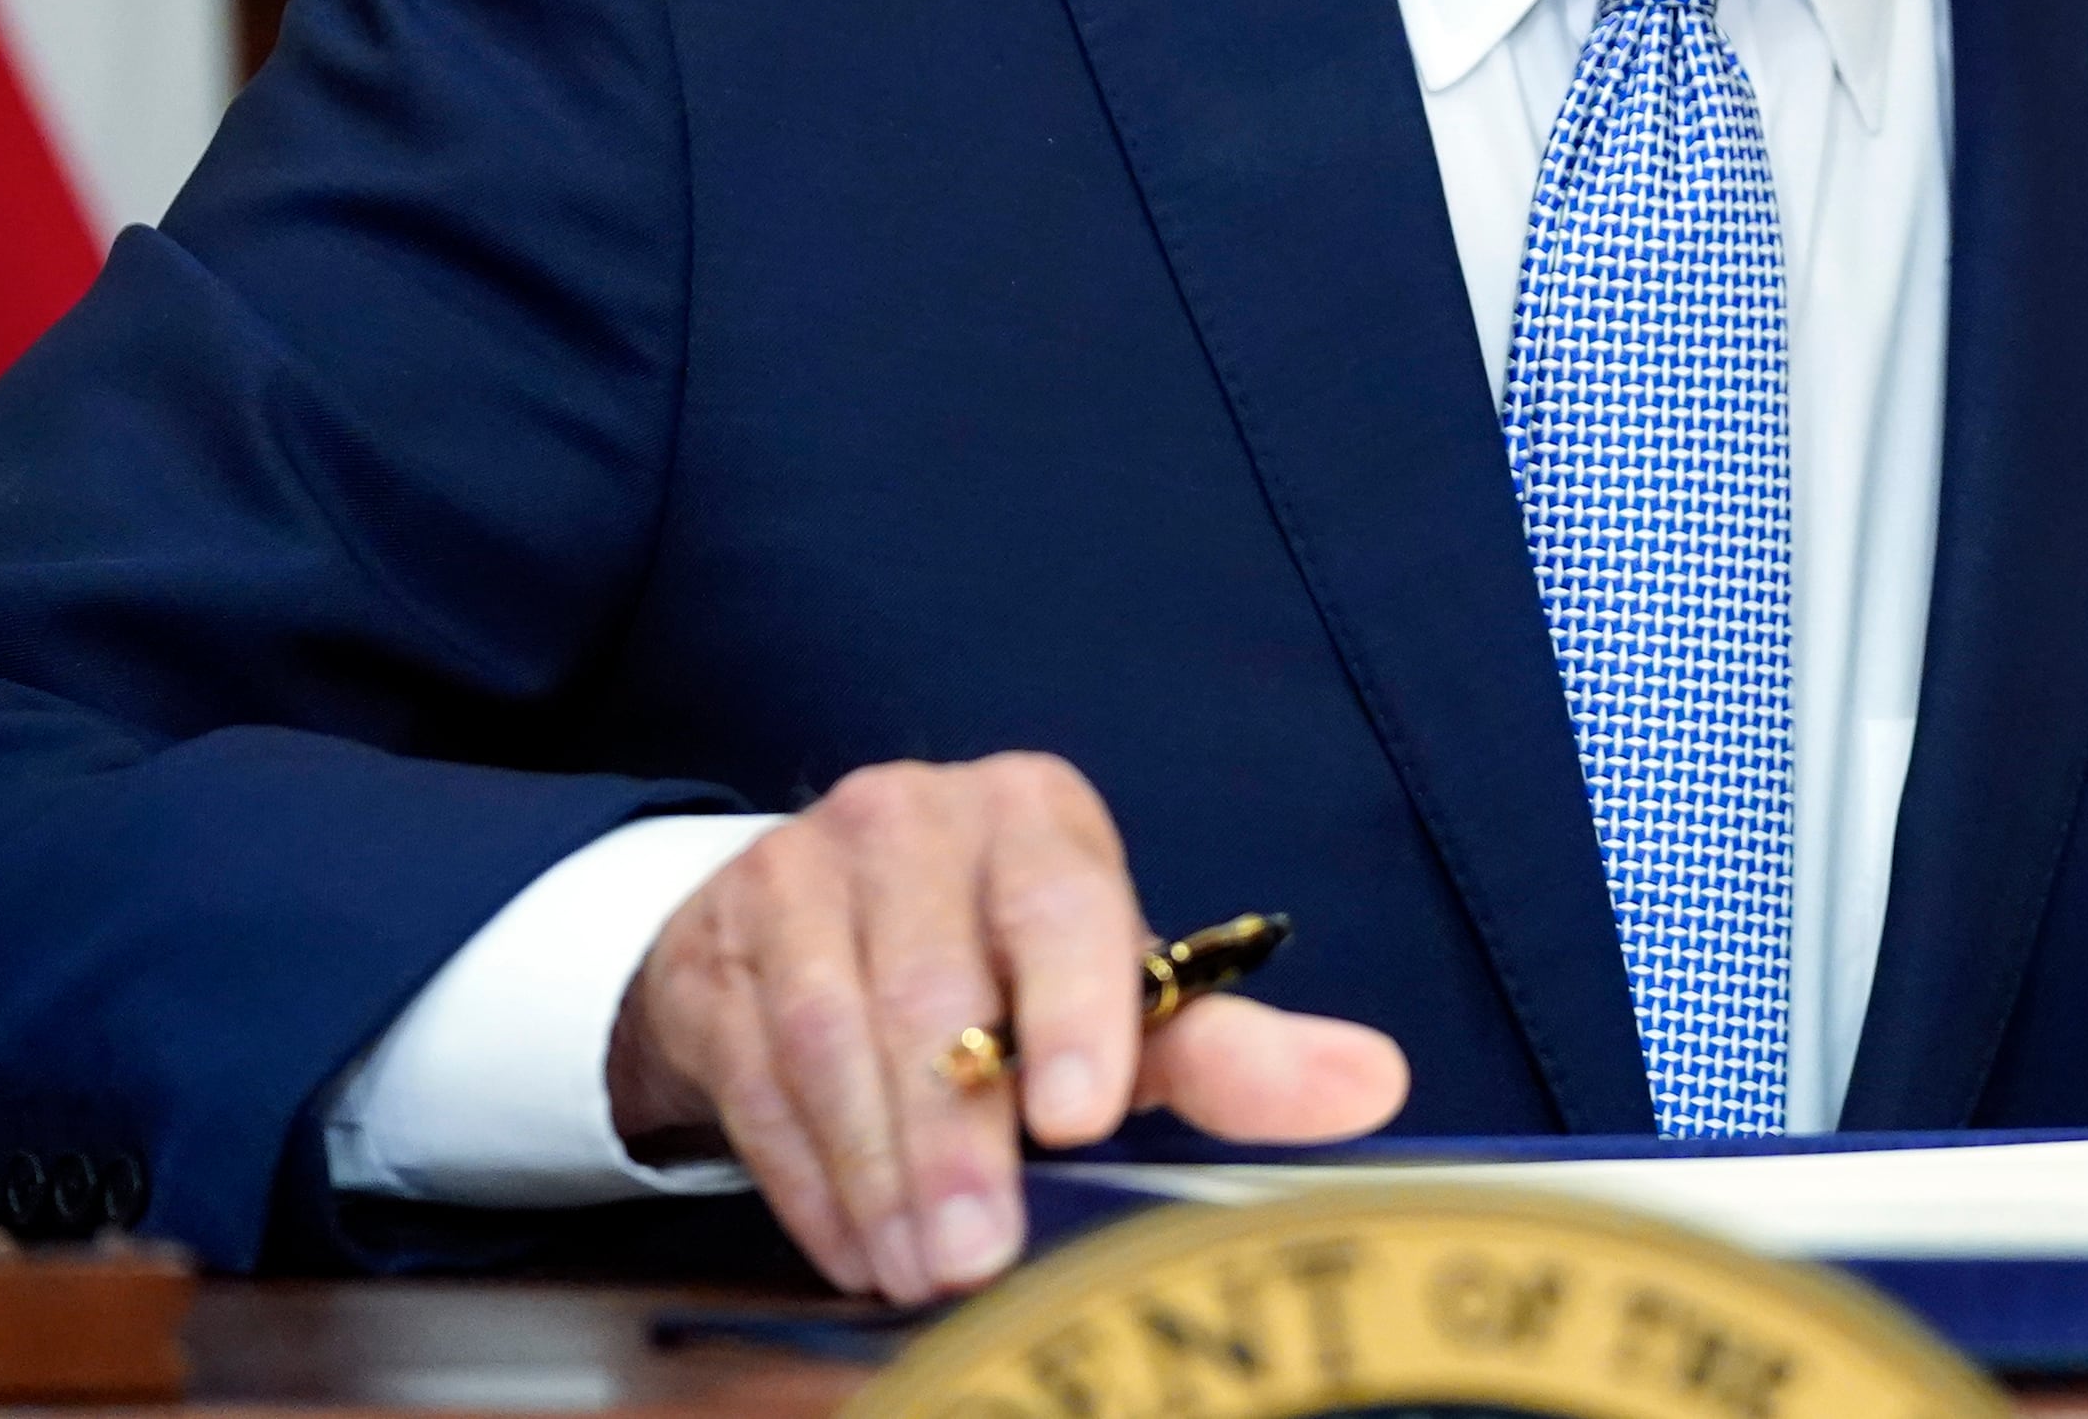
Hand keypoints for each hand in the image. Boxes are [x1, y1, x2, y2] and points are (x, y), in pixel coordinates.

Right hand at [607, 754, 1408, 1303]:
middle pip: (932, 985)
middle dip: (958, 1137)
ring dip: (878, 1171)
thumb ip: (1228, 1048)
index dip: (1073, 1005)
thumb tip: (1373, 1084)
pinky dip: (807, 1176)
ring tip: (921, 1272)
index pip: (1059, 901)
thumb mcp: (1118, 992)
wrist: (812, 927)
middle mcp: (910, 819)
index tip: (1080, 1114)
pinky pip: (752, 1074)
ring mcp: (797, 876)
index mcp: (1031, 814)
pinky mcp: (714, 953)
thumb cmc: (1001, 968)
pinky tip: (854, 1247)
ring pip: (830, 1033)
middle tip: (980, 1256)